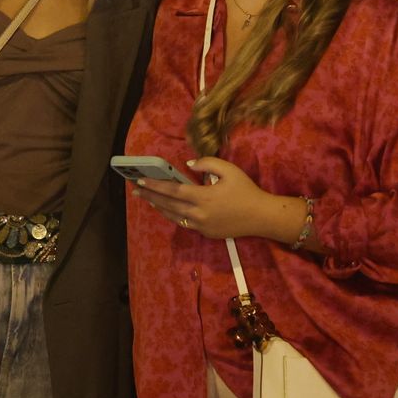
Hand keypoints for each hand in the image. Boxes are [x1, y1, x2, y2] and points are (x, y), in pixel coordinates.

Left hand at [134, 156, 272, 239]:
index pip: (172, 191)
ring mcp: (201, 226)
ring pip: (174, 217)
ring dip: (159, 207)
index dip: (155, 186)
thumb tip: (189, 165)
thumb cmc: (246, 190)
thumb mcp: (229, 170)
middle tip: (136, 190)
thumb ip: (207, 164)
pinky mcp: (206, 233)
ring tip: (148, 200)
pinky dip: (173, 216)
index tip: (140, 181)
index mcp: (202, 197)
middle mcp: (198, 214)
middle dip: (150, 196)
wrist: (261, 217)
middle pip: (168, 205)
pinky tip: (168, 210)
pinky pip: (184, 224)